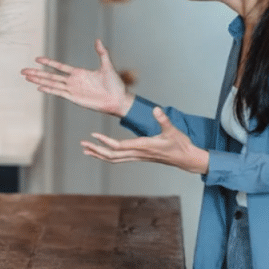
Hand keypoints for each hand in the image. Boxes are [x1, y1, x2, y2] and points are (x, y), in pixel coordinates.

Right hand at [20, 39, 132, 116]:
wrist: (118, 99)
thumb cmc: (115, 84)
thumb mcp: (107, 65)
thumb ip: (102, 53)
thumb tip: (98, 40)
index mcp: (78, 73)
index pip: (59, 66)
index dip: (48, 62)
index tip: (37, 58)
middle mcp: (73, 81)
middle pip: (50, 75)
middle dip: (36, 72)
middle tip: (23, 71)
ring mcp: (72, 90)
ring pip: (51, 83)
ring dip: (38, 80)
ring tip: (26, 78)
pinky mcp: (74, 98)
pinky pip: (58, 93)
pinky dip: (48, 90)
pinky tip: (39, 87)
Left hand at [81, 106, 209, 173]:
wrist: (186, 159)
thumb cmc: (180, 144)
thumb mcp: (173, 130)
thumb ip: (163, 120)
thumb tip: (156, 109)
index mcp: (143, 146)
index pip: (120, 146)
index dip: (106, 142)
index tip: (93, 136)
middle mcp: (138, 154)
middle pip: (112, 156)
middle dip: (96, 150)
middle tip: (82, 145)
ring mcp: (138, 157)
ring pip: (114, 159)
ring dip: (99, 154)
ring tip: (85, 150)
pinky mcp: (139, 157)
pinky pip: (119, 159)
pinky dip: (107, 156)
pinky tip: (100, 153)